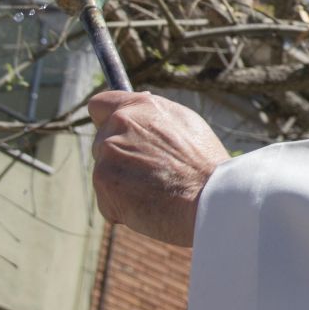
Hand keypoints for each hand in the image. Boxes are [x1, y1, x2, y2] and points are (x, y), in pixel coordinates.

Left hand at [88, 91, 229, 246]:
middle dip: (119, 156)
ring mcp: (108, 152)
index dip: (105, 120)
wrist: (208, 196)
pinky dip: (122, 205)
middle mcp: (120, 123)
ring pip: (105, 170)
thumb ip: (153, 116)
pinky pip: (106, 197)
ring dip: (122, 182)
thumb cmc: (204, 162)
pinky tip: (149, 203)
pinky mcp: (103, 181)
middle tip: (151, 171)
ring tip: (156, 190)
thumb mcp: (185, 123)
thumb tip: (136, 111)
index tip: (114, 133)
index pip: (99, 105)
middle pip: (101, 142)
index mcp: (140, 106)